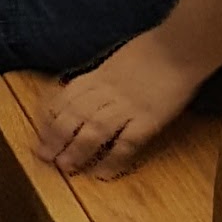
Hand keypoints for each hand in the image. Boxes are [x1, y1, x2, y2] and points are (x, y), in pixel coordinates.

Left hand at [34, 29, 205, 177]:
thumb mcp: (116, 61)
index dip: (51, 118)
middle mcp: (107, 90)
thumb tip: (85, 95)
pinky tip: (102, 173)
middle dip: (56, 137)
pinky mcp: (149, 119)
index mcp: (98, 75)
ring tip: (65, 167)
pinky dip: (112, 159)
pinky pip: (126, 142)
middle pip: (74, 115)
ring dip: (77, 149)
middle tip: (44, 156)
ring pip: (94, 129)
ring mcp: (127, 105)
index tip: (40, 134)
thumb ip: (101, 78)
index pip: (66, 98)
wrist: (180, 48)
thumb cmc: (151, 50)